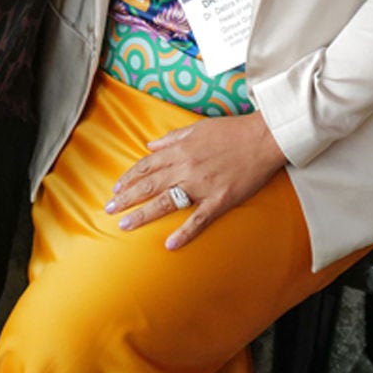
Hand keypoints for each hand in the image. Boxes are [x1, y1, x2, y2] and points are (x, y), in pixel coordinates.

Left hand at [108, 110, 285, 249]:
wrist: (263, 138)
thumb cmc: (231, 130)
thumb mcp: (197, 128)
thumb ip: (172, 138)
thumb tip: (150, 146)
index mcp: (180, 150)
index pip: (147, 165)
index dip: (130, 178)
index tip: (117, 189)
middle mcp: (186, 168)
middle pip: (149, 185)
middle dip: (127, 198)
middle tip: (109, 210)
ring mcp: (202, 186)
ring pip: (166, 202)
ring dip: (143, 215)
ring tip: (125, 226)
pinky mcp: (219, 200)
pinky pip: (198, 220)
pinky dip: (184, 233)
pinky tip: (170, 244)